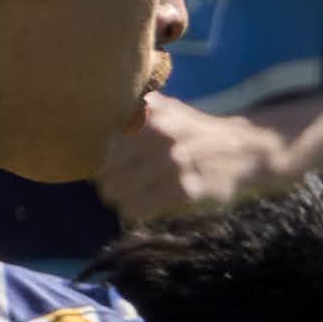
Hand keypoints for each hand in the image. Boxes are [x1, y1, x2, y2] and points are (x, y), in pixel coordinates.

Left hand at [96, 95, 299, 225]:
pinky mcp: (186, 191)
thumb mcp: (163, 110)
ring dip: (119, 198)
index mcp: (150, 113)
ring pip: (114, 193)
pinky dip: (137, 211)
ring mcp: (174, 164)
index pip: (95, 142)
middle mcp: (161, 134)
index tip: (103, 161)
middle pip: (101, 171)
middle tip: (120, 179)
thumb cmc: (192, 132)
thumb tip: (78, 124)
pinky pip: (137, 210)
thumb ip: (126, 112)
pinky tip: (149, 204)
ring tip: (134, 192)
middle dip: (105, 179)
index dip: (93, 155)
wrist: (244, 151)